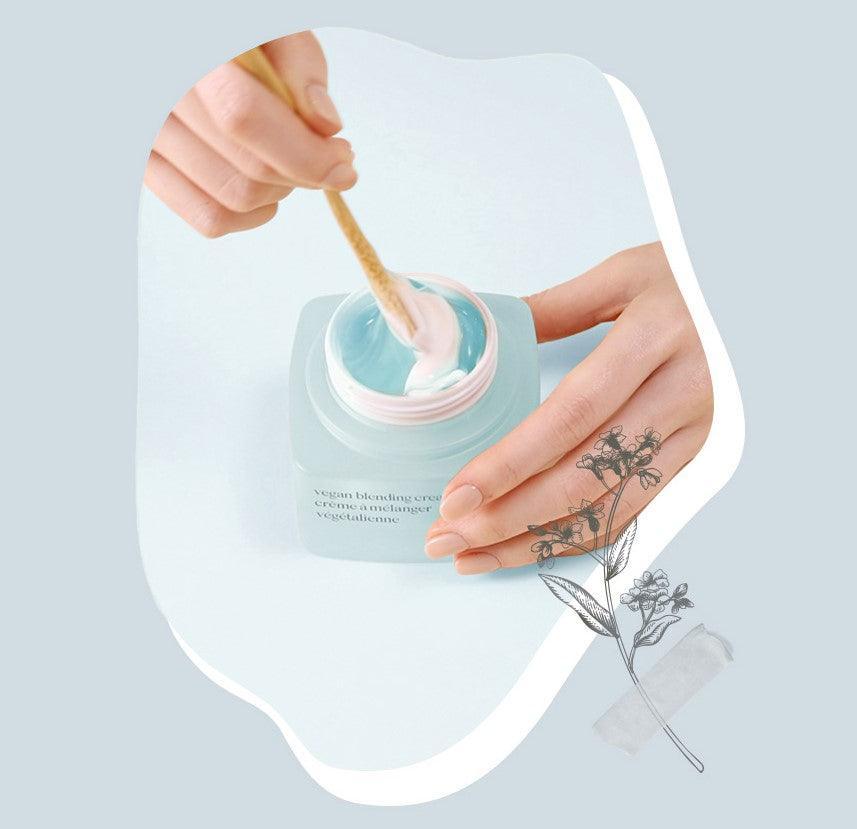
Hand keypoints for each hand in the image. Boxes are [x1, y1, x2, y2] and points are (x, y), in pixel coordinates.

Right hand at [144, 32, 356, 236]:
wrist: (189, 44)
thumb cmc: (235, 36)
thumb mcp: (270, 26)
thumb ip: (298, 64)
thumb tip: (325, 126)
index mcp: (188, 56)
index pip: (242, 116)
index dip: (303, 152)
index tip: (344, 166)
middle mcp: (156, 100)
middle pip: (246, 170)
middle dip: (303, 173)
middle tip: (329, 153)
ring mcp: (147, 141)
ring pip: (232, 201)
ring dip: (281, 191)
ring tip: (291, 157)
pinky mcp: (150, 170)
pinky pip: (209, 218)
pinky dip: (252, 214)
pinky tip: (269, 187)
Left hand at [424, 242, 712, 574]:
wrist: (770, 294)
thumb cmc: (694, 280)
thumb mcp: (626, 275)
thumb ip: (555, 307)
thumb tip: (491, 332)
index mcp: (652, 342)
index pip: (570, 416)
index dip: (510, 464)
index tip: (457, 495)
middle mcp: (678, 397)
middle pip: (584, 476)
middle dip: (508, 517)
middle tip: (446, 538)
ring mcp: (694, 436)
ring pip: (610, 509)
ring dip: (535, 541)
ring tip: (472, 556)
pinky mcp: (699, 460)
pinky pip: (635, 512)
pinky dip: (579, 538)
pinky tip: (529, 546)